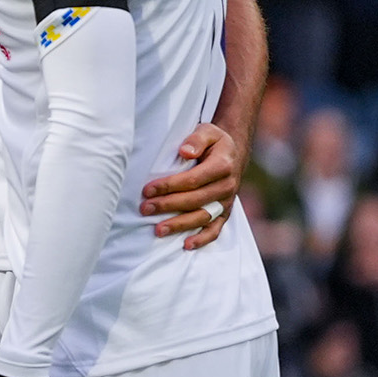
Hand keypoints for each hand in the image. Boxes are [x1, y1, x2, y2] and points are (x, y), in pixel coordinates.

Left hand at [140, 120, 239, 247]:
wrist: (233, 152)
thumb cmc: (214, 141)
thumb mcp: (207, 131)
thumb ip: (196, 139)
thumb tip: (184, 151)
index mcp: (222, 166)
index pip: (192, 179)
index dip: (169, 186)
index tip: (147, 190)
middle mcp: (227, 186)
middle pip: (194, 200)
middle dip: (167, 205)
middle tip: (144, 209)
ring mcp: (227, 201)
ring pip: (203, 217)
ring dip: (180, 225)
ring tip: (158, 230)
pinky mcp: (225, 212)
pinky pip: (216, 229)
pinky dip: (203, 239)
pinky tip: (186, 245)